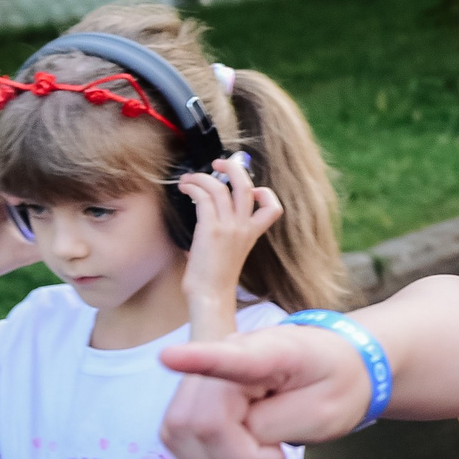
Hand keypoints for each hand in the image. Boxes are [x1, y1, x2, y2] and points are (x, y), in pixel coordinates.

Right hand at [158, 326, 367, 458]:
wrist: (332, 367)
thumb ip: (274, 424)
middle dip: (238, 458)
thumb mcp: (325, 413)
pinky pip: (178, 438)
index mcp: (271, 352)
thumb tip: (231, 431)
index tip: (168, 357)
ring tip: (259, 447)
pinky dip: (208, 457)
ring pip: (182, 433)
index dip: (197, 359)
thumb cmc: (333, 384)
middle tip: (274, 452)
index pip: (230, 357)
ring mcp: (202, 374)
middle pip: (202, 423)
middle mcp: (226, 354)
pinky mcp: (189, 397)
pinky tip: (237, 448)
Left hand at [180, 155, 282, 319]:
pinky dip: (193, 187)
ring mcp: (229, 227)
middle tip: (219, 163)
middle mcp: (244, 227)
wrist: (211, 295)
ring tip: (188, 179)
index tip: (251, 189)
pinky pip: (204, 197)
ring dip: (201, 177)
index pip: (272, 208)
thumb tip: (205, 217)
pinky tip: (185, 189)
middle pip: (246, 186)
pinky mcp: (211, 229)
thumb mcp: (230, 252)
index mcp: (252, 234)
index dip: (264, 193)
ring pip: (220, 187)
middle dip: (233, 168)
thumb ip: (225, 232)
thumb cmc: (215, 279)